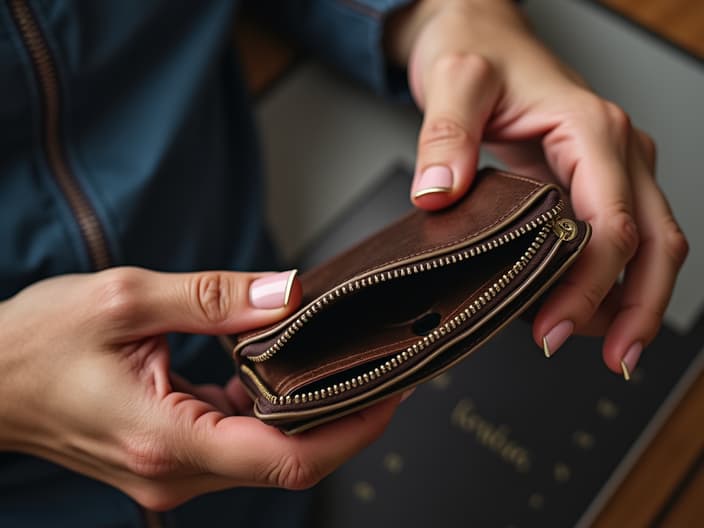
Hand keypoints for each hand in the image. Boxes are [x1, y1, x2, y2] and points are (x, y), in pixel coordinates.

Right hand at [0, 268, 398, 509]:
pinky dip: (265, 411)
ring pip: (265, 454)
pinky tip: (272, 372)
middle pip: (286, 461)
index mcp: (165, 438)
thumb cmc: (35, 343)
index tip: (389, 395)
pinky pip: (236, 443)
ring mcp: (171, 472)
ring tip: (335, 364)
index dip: (350, 430)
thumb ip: (214, 298)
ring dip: (304, 414)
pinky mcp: (169, 458)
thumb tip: (285, 295)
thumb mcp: (125, 300)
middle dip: (341, 420)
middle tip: (378, 369)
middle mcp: (172, 470)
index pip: (286, 458)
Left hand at [386, 0, 687, 374]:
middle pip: (655, 242)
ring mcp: (612, 169)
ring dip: (632, 301)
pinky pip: (620, 239)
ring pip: (650, 245)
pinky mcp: (594, 183)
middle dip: (636, 308)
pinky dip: (612, 281)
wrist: (483, 35)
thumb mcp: (454, 82)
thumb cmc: (477, 53)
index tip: (552, 325)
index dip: (589, 283)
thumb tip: (439, 194)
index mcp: (591, 130)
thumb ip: (446, 135)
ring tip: (599, 347)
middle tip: (613, 360)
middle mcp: (616, 151)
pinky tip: (584, 310)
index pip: (611, 221)